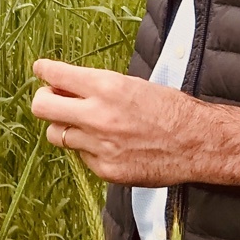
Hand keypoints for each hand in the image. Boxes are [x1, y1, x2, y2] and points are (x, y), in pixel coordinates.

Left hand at [30, 58, 211, 186]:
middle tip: (52, 99)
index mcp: (106, 87)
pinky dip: (88, 149)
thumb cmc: (169, 109)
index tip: (41, 70)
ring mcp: (99, 146)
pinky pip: (81, 156)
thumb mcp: (131, 85)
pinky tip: (110, 145)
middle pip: (41, 107)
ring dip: (65, 127)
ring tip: (85, 125)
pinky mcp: (106, 169)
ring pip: (56, 134)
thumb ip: (95, 86)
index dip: (44, 71)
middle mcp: (97, 116)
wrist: (198, 143)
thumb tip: (63, 85)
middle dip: (43, 100)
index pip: (55, 75)